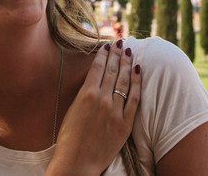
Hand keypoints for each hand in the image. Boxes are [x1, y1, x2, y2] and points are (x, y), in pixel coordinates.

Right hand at [46, 40, 142, 175]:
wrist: (77, 163)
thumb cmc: (69, 139)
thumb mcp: (71, 110)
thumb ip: (84, 95)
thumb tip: (93, 80)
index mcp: (86, 95)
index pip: (98, 68)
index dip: (104, 54)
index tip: (107, 45)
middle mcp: (102, 99)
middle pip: (112, 71)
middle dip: (117, 55)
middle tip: (121, 44)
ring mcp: (115, 111)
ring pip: (124, 81)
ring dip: (127, 64)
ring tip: (130, 52)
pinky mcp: (125, 124)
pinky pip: (134, 99)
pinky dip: (137, 84)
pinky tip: (138, 71)